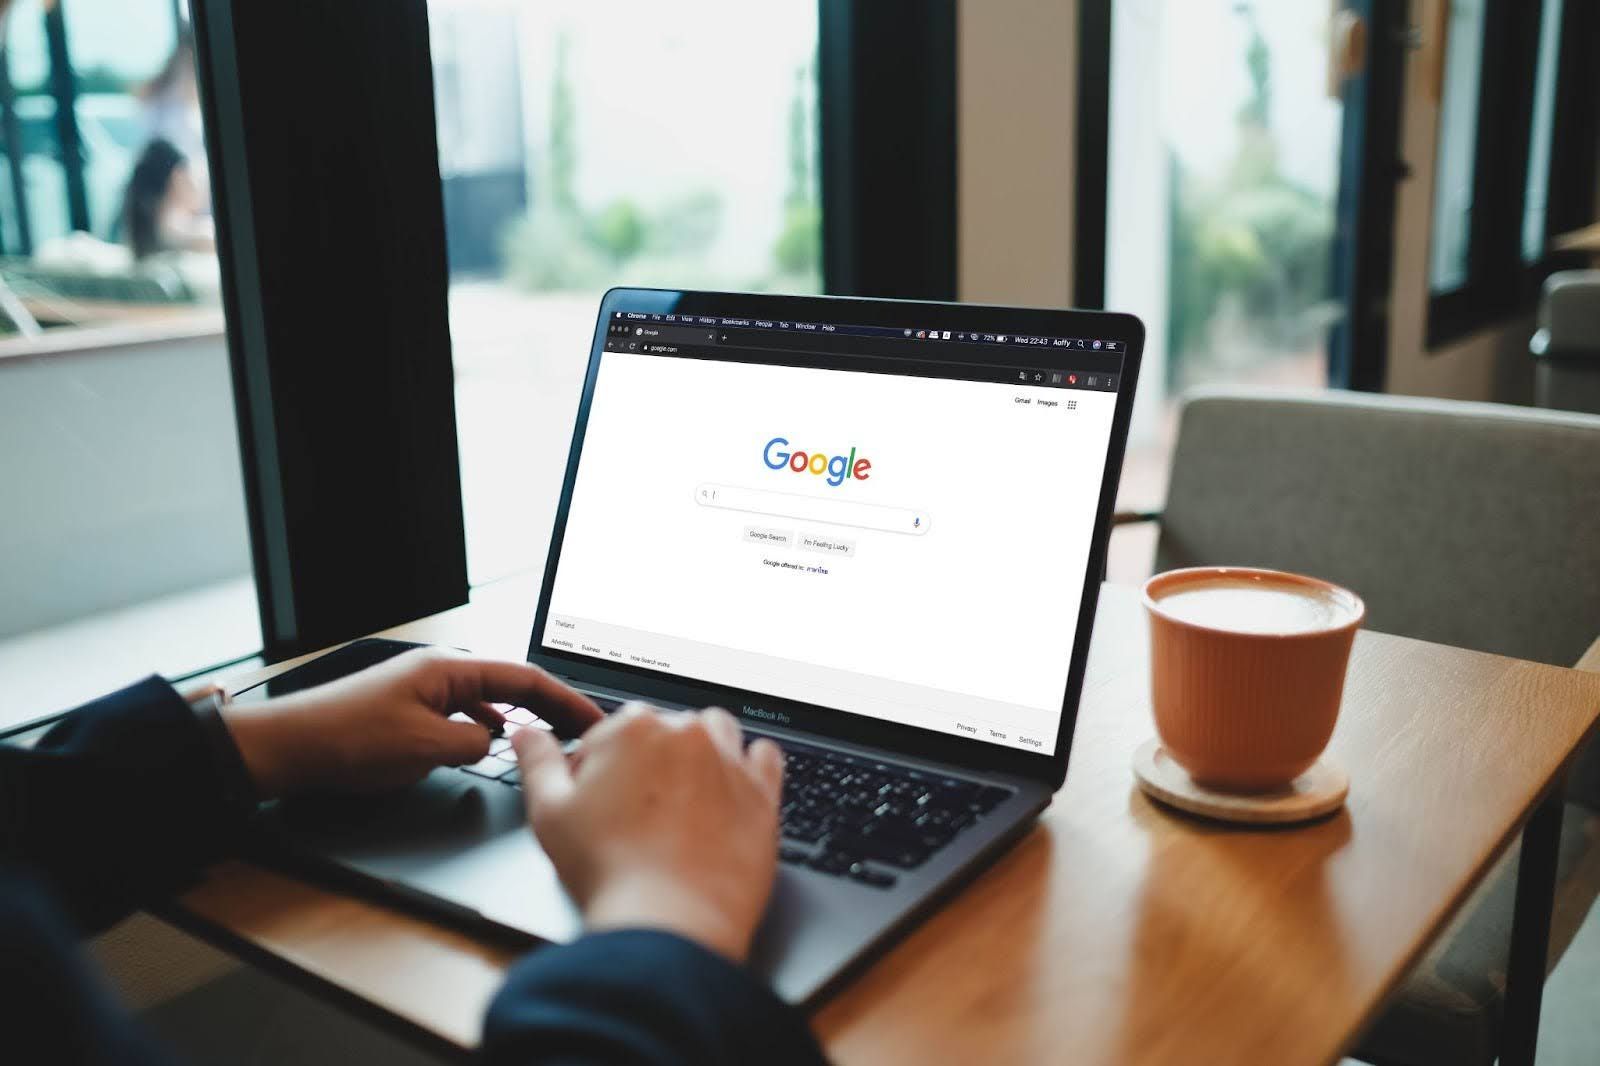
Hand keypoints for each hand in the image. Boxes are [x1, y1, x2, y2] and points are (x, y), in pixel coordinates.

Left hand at [221, 648, 603, 797]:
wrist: (290, 746)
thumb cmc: (348, 740)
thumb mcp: (426, 749)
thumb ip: (475, 745)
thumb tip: (495, 744)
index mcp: (450, 670)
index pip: (524, 679)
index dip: (565, 699)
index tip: (593, 718)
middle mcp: (440, 671)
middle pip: (512, 684)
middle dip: (551, 706)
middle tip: (584, 728)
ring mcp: (424, 688)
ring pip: (489, 699)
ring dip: (522, 716)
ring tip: (550, 737)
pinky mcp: (409, 708)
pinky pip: (464, 711)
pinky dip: (490, 725)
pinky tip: (494, 740)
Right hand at [514, 704, 784, 962]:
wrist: (669, 922)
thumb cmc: (608, 870)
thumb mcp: (549, 813)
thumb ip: (538, 763)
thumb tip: (528, 734)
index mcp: (633, 728)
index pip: (611, 733)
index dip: (599, 768)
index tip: (599, 802)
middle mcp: (686, 734)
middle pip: (665, 731)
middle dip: (650, 761)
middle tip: (636, 812)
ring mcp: (729, 762)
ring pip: (716, 733)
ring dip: (701, 751)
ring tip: (683, 796)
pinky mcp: (763, 795)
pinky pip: (765, 757)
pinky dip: (750, 765)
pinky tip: (732, 789)